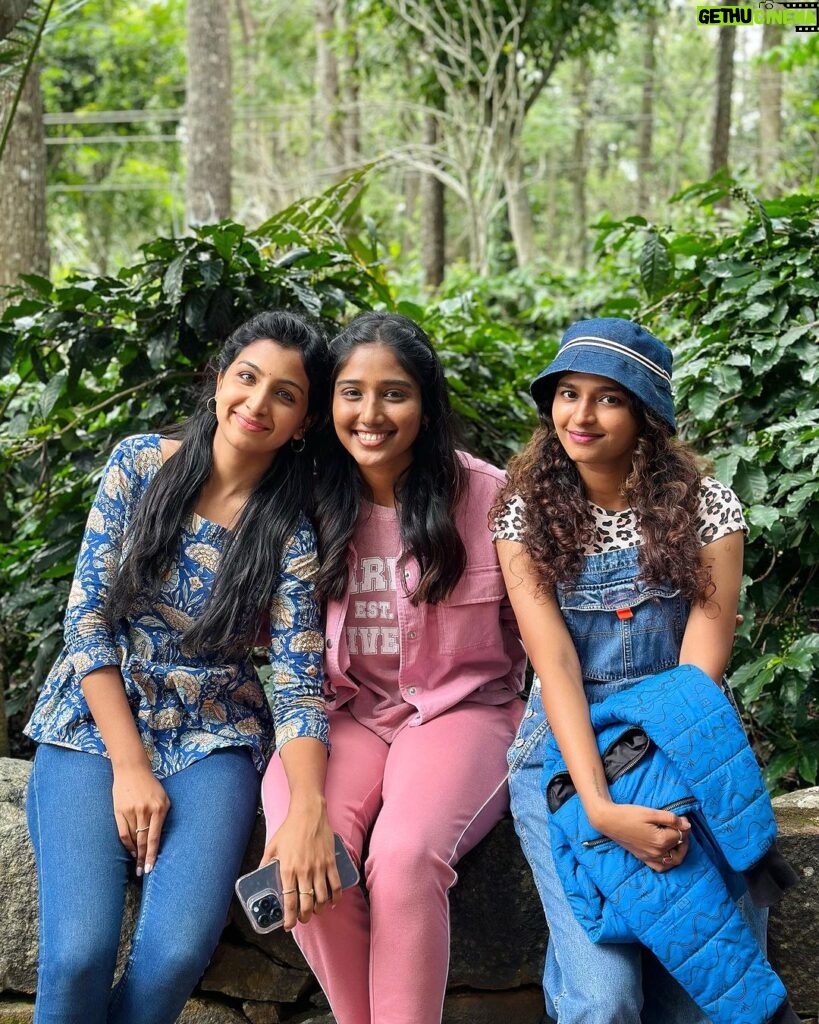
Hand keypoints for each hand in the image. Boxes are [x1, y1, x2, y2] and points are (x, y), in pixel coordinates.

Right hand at [111, 763, 169, 876]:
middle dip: (142, 859)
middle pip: (143, 841)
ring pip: (132, 839)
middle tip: (141, 873)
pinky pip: (122, 833)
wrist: (132, 770)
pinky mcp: (119, 811)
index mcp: (158, 808)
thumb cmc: (150, 786)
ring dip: (134, 853)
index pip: (154, 838)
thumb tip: (158, 839)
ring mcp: (131, 811)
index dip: (151, 854)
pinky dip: (126, 844)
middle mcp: (145, 811)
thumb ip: (162, 816)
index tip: (150, 868)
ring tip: (136, 863)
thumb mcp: (163, 798)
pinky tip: (130, 851)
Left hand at [261, 802, 340, 930]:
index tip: (288, 926)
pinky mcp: (331, 862)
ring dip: (319, 910)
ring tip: (315, 911)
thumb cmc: (289, 829)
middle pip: (306, 904)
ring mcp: (319, 867)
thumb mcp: (272, 846)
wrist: (308, 814)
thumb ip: (265, 863)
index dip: (289, 918)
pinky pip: (336, 885)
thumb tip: (259, 876)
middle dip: (304, 917)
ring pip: (322, 898)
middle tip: (302, 919)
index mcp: (288, 870)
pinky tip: (332, 902)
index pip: (289, 901)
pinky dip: (336, 897)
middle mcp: (304, 872)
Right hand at [591, 803, 690, 872]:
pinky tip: (668, 852)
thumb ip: (671, 819)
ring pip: (674, 861)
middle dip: (684, 837)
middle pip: (680, 848)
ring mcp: (650, 857)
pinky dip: (668, 862)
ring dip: (680, 851)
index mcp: (660, 840)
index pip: (680, 834)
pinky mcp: (644, 858)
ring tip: (677, 838)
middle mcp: (657, 853)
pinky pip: (661, 867)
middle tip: (681, 826)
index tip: (681, 817)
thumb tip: (687, 825)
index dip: (683, 824)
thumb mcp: (651, 812)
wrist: (609, 821)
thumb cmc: (629, 814)